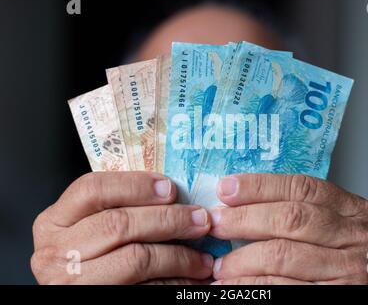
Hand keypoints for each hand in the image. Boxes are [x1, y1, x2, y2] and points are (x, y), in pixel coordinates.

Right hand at [31, 172, 212, 283]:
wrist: (79, 291)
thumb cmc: (90, 257)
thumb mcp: (88, 228)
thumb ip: (115, 209)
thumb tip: (170, 193)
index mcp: (53, 222)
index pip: (92, 189)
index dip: (136, 185)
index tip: (170, 188)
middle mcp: (56, 253)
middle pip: (120, 224)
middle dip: (169, 219)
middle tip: (202, 220)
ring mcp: (73, 283)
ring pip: (137, 259)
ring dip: (180, 257)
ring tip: (204, 258)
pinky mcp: (98, 301)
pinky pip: (146, 290)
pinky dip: (176, 283)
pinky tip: (192, 280)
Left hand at [209, 174, 367, 284]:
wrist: (352, 294)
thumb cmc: (333, 258)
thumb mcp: (326, 228)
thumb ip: (295, 211)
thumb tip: (233, 198)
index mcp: (357, 210)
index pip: (302, 188)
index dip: (259, 186)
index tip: (225, 188)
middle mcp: (361, 238)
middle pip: (291, 218)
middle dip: (245, 219)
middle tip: (215, 223)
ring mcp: (352, 271)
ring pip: (282, 254)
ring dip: (242, 259)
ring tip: (219, 263)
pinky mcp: (336, 297)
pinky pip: (281, 288)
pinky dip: (250, 285)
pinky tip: (231, 284)